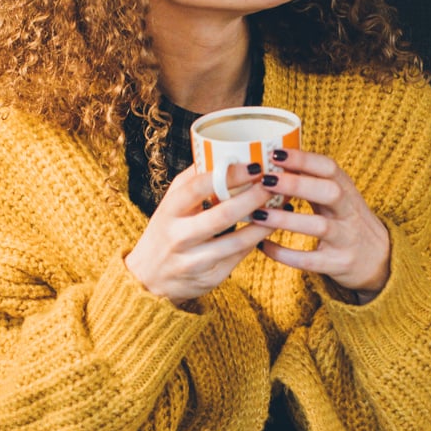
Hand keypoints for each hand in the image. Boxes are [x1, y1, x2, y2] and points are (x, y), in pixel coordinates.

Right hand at [122, 160, 274, 307]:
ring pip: (238, 241)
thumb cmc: (165, 232)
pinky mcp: (209, 278)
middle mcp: (179, 237)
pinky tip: (272, 225)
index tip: (254, 165)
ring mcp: (194, 261)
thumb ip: (191, 180)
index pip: (198, 188)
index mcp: (169, 211)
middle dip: (253, 197)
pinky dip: (259, 239)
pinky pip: (240, 256)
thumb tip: (221, 151)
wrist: (148, 279)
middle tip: (273, 184)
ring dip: (265, 222)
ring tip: (282, 205)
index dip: (228, 175)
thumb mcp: (169, 205)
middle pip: (223, 215)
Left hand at [251, 147, 390, 301]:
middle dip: (297, 185)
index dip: (304, 159)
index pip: (330, 168)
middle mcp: (349, 212)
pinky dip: (284, 253)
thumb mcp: (339, 198)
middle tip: (266, 180)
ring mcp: (346, 239)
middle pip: (329, 193)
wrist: (380, 260)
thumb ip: (313, 182)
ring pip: (319, 226)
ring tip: (257, 214)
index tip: (275, 153)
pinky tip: (262, 245)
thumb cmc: (348, 222)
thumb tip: (275, 159)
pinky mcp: (338, 263)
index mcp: (346, 190)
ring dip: (286, 220)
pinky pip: (309, 260)